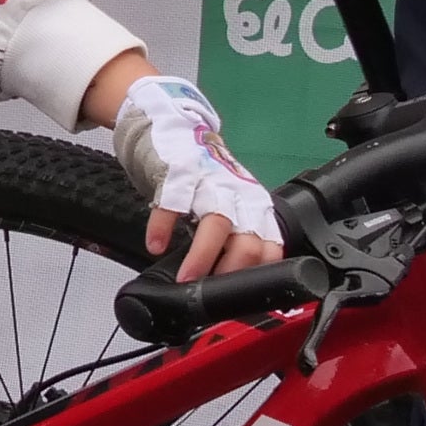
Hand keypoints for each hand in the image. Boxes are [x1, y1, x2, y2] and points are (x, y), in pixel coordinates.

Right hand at [97, 64, 278, 280]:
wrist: (176, 126)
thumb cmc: (203, 175)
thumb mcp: (229, 204)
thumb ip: (234, 235)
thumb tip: (231, 281)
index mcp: (254, 207)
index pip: (270, 246)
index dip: (259, 276)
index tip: (240, 299)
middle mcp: (238, 195)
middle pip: (248, 239)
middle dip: (231, 271)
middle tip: (210, 293)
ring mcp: (210, 182)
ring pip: (216, 224)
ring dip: (202, 257)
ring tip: (186, 280)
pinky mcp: (180, 172)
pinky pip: (173, 203)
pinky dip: (162, 228)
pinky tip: (155, 244)